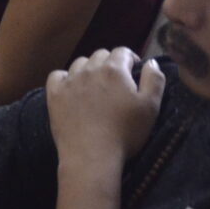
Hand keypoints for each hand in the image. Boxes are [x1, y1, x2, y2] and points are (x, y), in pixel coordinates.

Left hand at [46, 48, 164, 169]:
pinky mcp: (55, 95)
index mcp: (114, 70)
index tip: (134, 72)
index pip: (123, 51)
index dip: (130, 60)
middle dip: (110, 63)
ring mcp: (70, 81)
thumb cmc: (125, 134)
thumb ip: (154, 79)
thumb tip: (151, 61)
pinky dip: (65, 78)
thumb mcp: (151, 107)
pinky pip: (57, 75)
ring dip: (89, 69)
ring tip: (95, 86)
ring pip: (80, 63)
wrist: (92, 157)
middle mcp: (90, 69)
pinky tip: (71, 89)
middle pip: (101, 55)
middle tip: (116, 83)